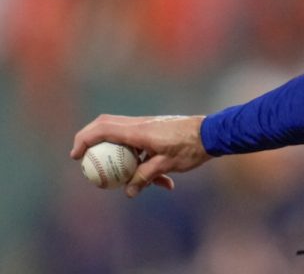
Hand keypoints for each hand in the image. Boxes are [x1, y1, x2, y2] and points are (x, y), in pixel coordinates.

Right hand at [70, 114, 212, 197]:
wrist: (213, 133)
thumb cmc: (191, 147)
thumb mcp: (167, 165)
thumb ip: (145, 177)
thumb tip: (128, 192)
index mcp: (138, 130)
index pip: (102, 129)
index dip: (84, 140)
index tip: (76, 156)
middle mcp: (140, 124)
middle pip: (106, 126)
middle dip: (91, 140)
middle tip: (84, 158)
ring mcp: (149, 126)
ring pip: (124, 137)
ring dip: (123, 157)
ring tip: (127, 180)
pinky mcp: (158, 131)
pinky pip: (142, 144)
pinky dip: (145, 161)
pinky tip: (164, 184)